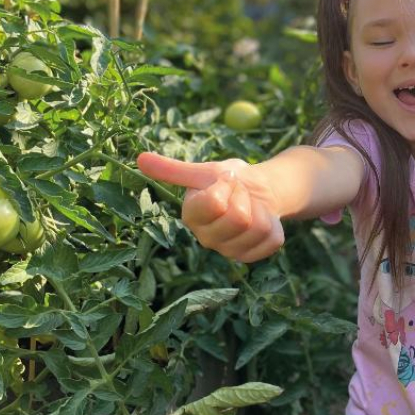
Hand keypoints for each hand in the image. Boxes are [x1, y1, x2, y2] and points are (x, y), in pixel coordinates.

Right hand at [136, 152, 283, 262]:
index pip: (215, 203)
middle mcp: (206, 238)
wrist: (260, 191)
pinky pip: (272, 241)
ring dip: (262, 210)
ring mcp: (229, 251)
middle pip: (239, 218)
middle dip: (246, 197)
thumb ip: (173, 169)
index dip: (228, 186)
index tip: (228, 179)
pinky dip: (274, 225)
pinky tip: (264, 220)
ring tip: (252, 206)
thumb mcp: (204, 170)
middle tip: (241, 193)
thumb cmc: (230, 179)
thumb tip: (140, 158)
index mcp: (192, 215)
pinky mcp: (251, 256)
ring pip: (258, 228)